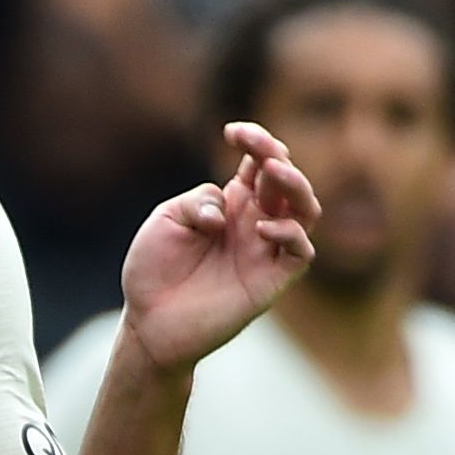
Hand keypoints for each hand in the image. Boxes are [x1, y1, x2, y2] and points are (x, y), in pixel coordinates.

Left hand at [118, 122, 319, 372]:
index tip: (232, 131)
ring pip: (306, 210)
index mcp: (232, 204)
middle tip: (259, 148)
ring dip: (297, 186)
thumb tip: (226, 209)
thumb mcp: (165, 221)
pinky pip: (300, 252)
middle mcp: (255, 222)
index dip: (255, 141)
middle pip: (285, 180)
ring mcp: (266, 251)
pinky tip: (264, 228)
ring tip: (274, 171)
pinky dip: (290, 234)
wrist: (148, 324)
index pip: (258, 163)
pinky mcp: (271, 281)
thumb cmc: (155, 270)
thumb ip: (197, 201)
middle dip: (276, 156)